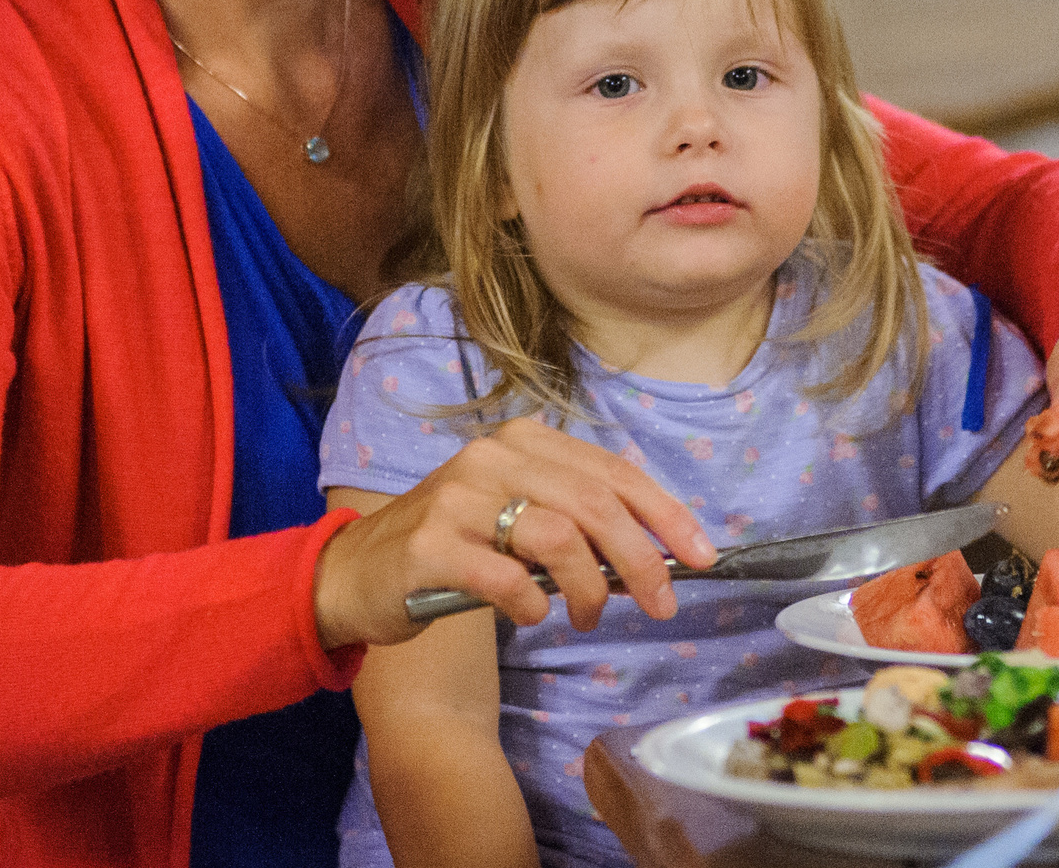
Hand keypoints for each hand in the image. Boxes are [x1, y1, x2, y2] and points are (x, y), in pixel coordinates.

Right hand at [312, 417, 715, 648]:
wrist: (356, 572)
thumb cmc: (452, 544)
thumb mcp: (517, 515)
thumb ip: (577, 522)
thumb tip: (655, 555)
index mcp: (522, 441)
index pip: (611, 471)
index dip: (664, 513)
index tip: (702, 555)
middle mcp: (491, 458)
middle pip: (594, 504)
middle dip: (641, 560)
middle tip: (661, 604)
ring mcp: (457, 499)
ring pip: (557, 538)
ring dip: (589, 589)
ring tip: (587, 617)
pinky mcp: (430, 546)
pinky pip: (506, 579)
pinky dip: (532, 604)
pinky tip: (531, 614)